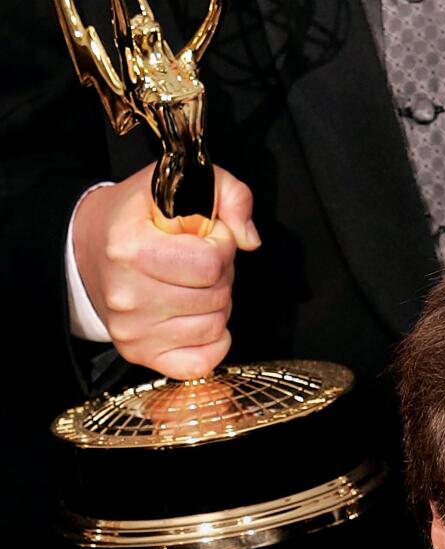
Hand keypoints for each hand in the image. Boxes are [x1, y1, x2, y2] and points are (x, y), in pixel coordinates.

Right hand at [72, 163, 259, 378]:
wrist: (87, 250)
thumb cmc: (135, 218)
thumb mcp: (175, 183)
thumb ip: (227, 193)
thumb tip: (249, 238)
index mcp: (131, 247)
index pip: (211, 262)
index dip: (223, 246)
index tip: (209, 238)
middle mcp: (128, 293)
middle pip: (216, 296)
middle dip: (221, 276)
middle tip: (200, 263)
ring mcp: (133, 329)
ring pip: (214, 327)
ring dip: (217, 305)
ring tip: (195, 286)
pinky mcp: (140, 353)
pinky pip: (202, 361)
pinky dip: (213, 342)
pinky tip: (200, 318)